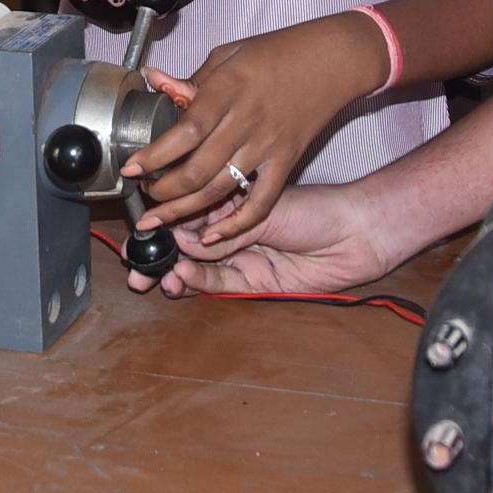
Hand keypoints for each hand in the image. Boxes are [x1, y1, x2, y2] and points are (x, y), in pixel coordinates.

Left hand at [128, 13, 385, 244]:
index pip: (184, 132)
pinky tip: (213, 236)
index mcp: (227, 90)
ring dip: (186, 210)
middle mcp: (246, 121)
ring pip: (221, 190)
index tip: (131, 169)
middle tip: (144, 195)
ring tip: (161, 219)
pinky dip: (237, 223)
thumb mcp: (228, 55)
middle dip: (164, 191)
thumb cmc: (277, 52)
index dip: (155, 156)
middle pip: (198, 170)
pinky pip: (261, 201)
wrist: (333, 60)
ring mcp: (268, 144)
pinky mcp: (287, 161)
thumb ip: (192, 80)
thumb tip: (155, 82)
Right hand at [133, 182, 398, 297]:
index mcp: (234, 207)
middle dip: (159, 258)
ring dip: (175, 272)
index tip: (142, 228)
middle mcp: (235, 234)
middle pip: (188, 248)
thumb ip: (223, 226)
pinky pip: (220, 284)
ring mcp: (244, 260)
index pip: (190, 216)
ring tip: (156, 274)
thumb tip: (185, 236)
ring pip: (199, 270)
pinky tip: (181, 276)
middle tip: (136, 266)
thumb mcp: (262, 209)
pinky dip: (199, 281)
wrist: (356, 236)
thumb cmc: (318, 209)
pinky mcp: (255, 285)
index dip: (165, 224)